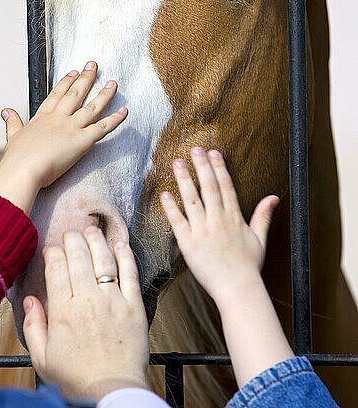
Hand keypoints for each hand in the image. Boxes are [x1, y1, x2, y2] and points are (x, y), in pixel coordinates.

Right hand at [0, 61, 127, 213]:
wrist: (23, 170)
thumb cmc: (17, 159)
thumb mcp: (13, 137)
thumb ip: (12, 123)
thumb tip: (6, 111)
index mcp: (42, 117)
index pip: (57, 95)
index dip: (67, 82)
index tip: (74, 72)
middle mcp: (59, 118)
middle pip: (76, 94)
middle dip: (86, 79)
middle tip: (95, 66)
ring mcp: (71, 127)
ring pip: (92, 107)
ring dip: (104, 94)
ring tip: (113, 82)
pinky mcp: (83, 140)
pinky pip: (103, 128)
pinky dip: (116, 119)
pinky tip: (125, 111)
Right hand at [23, 228, 148, 401]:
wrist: (111, 390)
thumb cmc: (77, 377)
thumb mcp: (43, 357)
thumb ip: (34, 325)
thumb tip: (30, 299)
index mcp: (63, 311)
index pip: (57, 268)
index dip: (54, 253)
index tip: (52, 249)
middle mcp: (88, 300)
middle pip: (79, 257)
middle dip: (73, 240)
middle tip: (71, 234)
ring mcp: (114, 300)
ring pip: (104, 259)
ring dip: (97, 241)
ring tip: (92, 230)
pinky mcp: (134, 305)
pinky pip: (130, 273)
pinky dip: (126, 255)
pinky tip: (120, 244)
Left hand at [160, 147, 278, 307]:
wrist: (238, 289)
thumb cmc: (248, 266)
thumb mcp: (260, 239)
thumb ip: (263, 216)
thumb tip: (274, 197)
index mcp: (234, 217)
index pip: (226, 186)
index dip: (219, 167)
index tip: (213, 152)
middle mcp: (218, 220)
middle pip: (209, 187)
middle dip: (201, 166)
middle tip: (195, 149)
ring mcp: (202, 230)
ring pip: (192, 199)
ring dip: (184, 179)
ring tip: (177, 163)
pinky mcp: (189, 243)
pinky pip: (178, 221)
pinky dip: (171, 207)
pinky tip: (165, 193)